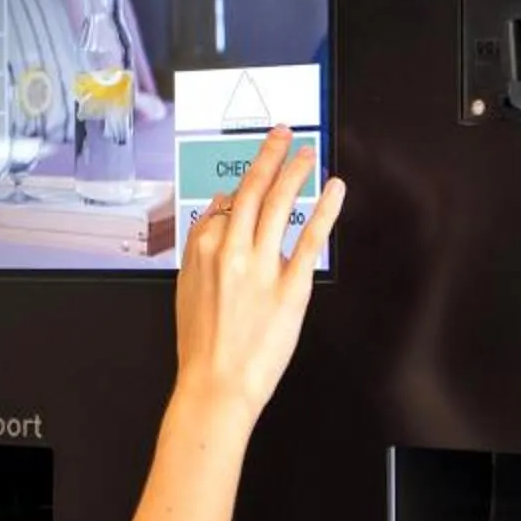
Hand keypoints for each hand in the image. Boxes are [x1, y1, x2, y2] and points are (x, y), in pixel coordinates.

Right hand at [173, 128, 344, 422]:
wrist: (215, 386)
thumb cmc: (202, 348)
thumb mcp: (187, 292)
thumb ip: (202, 253)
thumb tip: (216, 220)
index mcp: (201, 250)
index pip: (223, 204)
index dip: (241, 190)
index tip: (254, 180)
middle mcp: (230, 250)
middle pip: (251, 189)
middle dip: (268, 155)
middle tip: (281, 135)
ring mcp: (260, 266)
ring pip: (279, 203)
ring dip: (294, 171)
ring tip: (305, 153)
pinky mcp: (290, 286)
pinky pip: (309, 237)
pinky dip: (324, 209)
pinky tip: (333, 190)